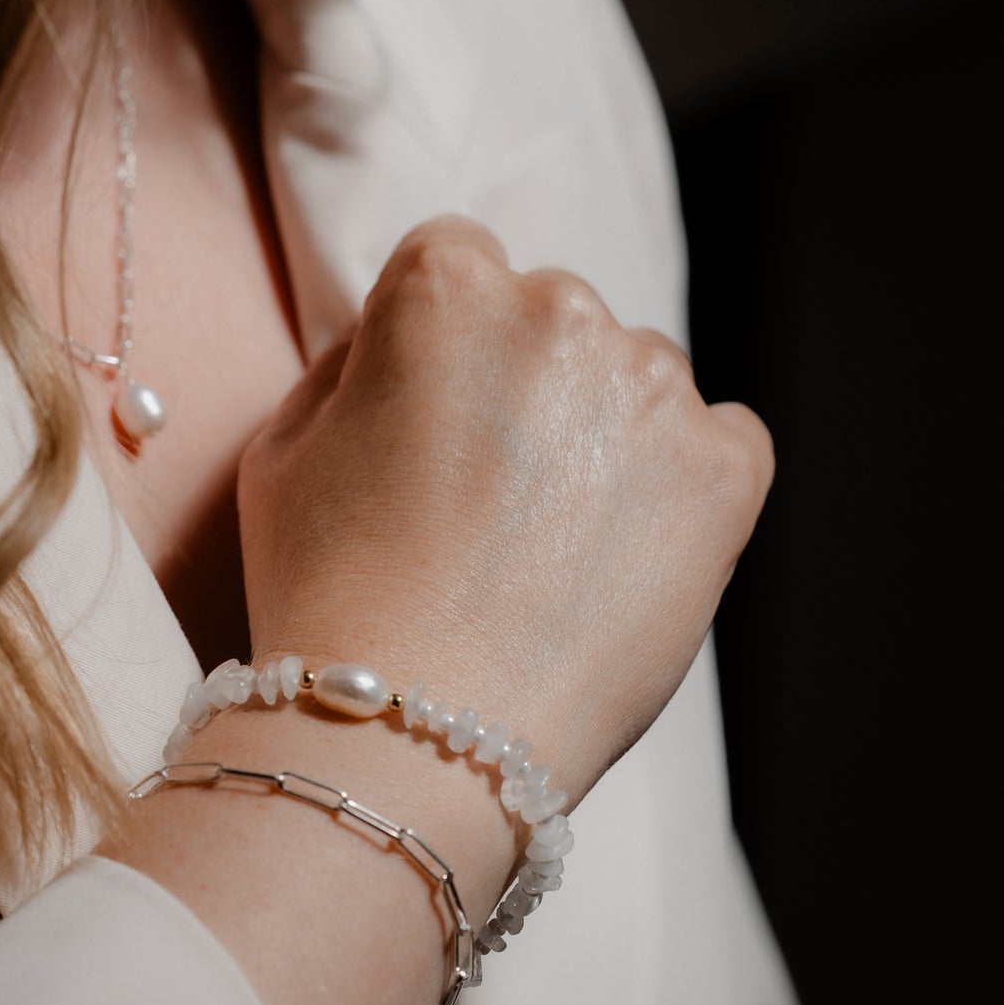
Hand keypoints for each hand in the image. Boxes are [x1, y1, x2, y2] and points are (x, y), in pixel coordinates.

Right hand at [238, 216, 772, 808]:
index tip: (432, 426)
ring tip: (549, 551)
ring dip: (603, 435)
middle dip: (526, 388)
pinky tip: (622, 557)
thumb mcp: (280, 453)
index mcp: (445, 285)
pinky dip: (683, 486)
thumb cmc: (327, 598)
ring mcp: (653, 389)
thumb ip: (348, 364)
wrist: (416, 739)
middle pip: (553, 319)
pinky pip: (722, 442)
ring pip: (636, 381)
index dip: (439, 351)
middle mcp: (560, 310)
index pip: (458, 264)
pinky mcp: (725, 470)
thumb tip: (398, 342)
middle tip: (486, 505)